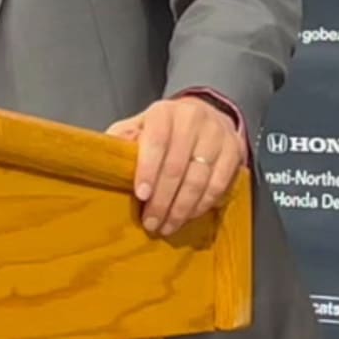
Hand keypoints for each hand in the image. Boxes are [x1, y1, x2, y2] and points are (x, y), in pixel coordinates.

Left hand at [106, 96, 245, 236]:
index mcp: (164, 112)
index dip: (148, 170)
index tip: (141, 195)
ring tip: (167, 225)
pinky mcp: (235, 151)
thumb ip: (122, 139)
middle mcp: (193, 119)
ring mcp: (217, 135)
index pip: (156, 141)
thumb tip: (103, 158)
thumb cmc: (163, 127)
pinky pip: (219, 184)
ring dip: (182, 208)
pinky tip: (189, 215)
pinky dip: (203, 204)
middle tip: (151, 222)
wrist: (202, 113)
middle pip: (178, 166)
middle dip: (163, 200)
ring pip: (200, 179)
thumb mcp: (138, 125)